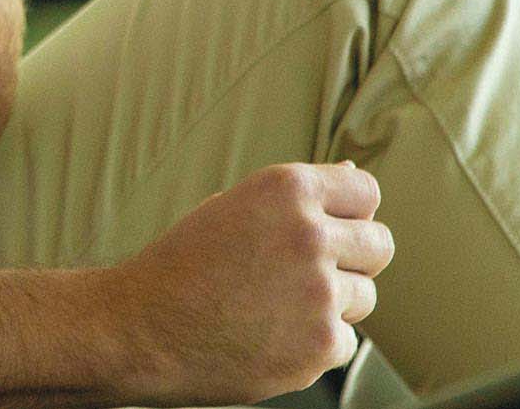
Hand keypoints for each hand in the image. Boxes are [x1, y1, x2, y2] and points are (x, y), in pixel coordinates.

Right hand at [101, 162, 394, 404]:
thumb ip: (297, 197)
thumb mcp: (233, 208)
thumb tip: (353, 173)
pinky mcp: (320, 346)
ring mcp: (318, 293)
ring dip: (333, 305)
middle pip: (380, 245)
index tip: (332, 229)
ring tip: (275, 309)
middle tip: (308, 276)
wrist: (139, 329)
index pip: (366, 191)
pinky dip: (313, 347)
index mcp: (286, 189)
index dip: (351, 213)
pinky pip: (344, 343)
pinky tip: (268, 338)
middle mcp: (308, 234)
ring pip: (364, 297)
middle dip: (354, 260)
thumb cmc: (182, 267)